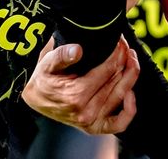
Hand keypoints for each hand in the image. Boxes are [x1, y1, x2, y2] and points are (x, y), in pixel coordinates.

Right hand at [22, 35, 139, 133]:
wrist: (36, 98)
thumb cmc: (43, 79)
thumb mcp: (46, 63)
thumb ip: (61, 55)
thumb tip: (78, 50)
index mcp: (76, 95)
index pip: (107, 70)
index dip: (116, 53)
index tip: (119, 41)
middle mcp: (86, 112)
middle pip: (116, 81)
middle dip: (124, 60)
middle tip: (126, 46)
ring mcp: (92, 122)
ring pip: (121, 96)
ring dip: (130, 76)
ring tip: (131, 59)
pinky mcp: (95, 127)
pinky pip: (119, 123)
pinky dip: (129, 109)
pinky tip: (130, 92)